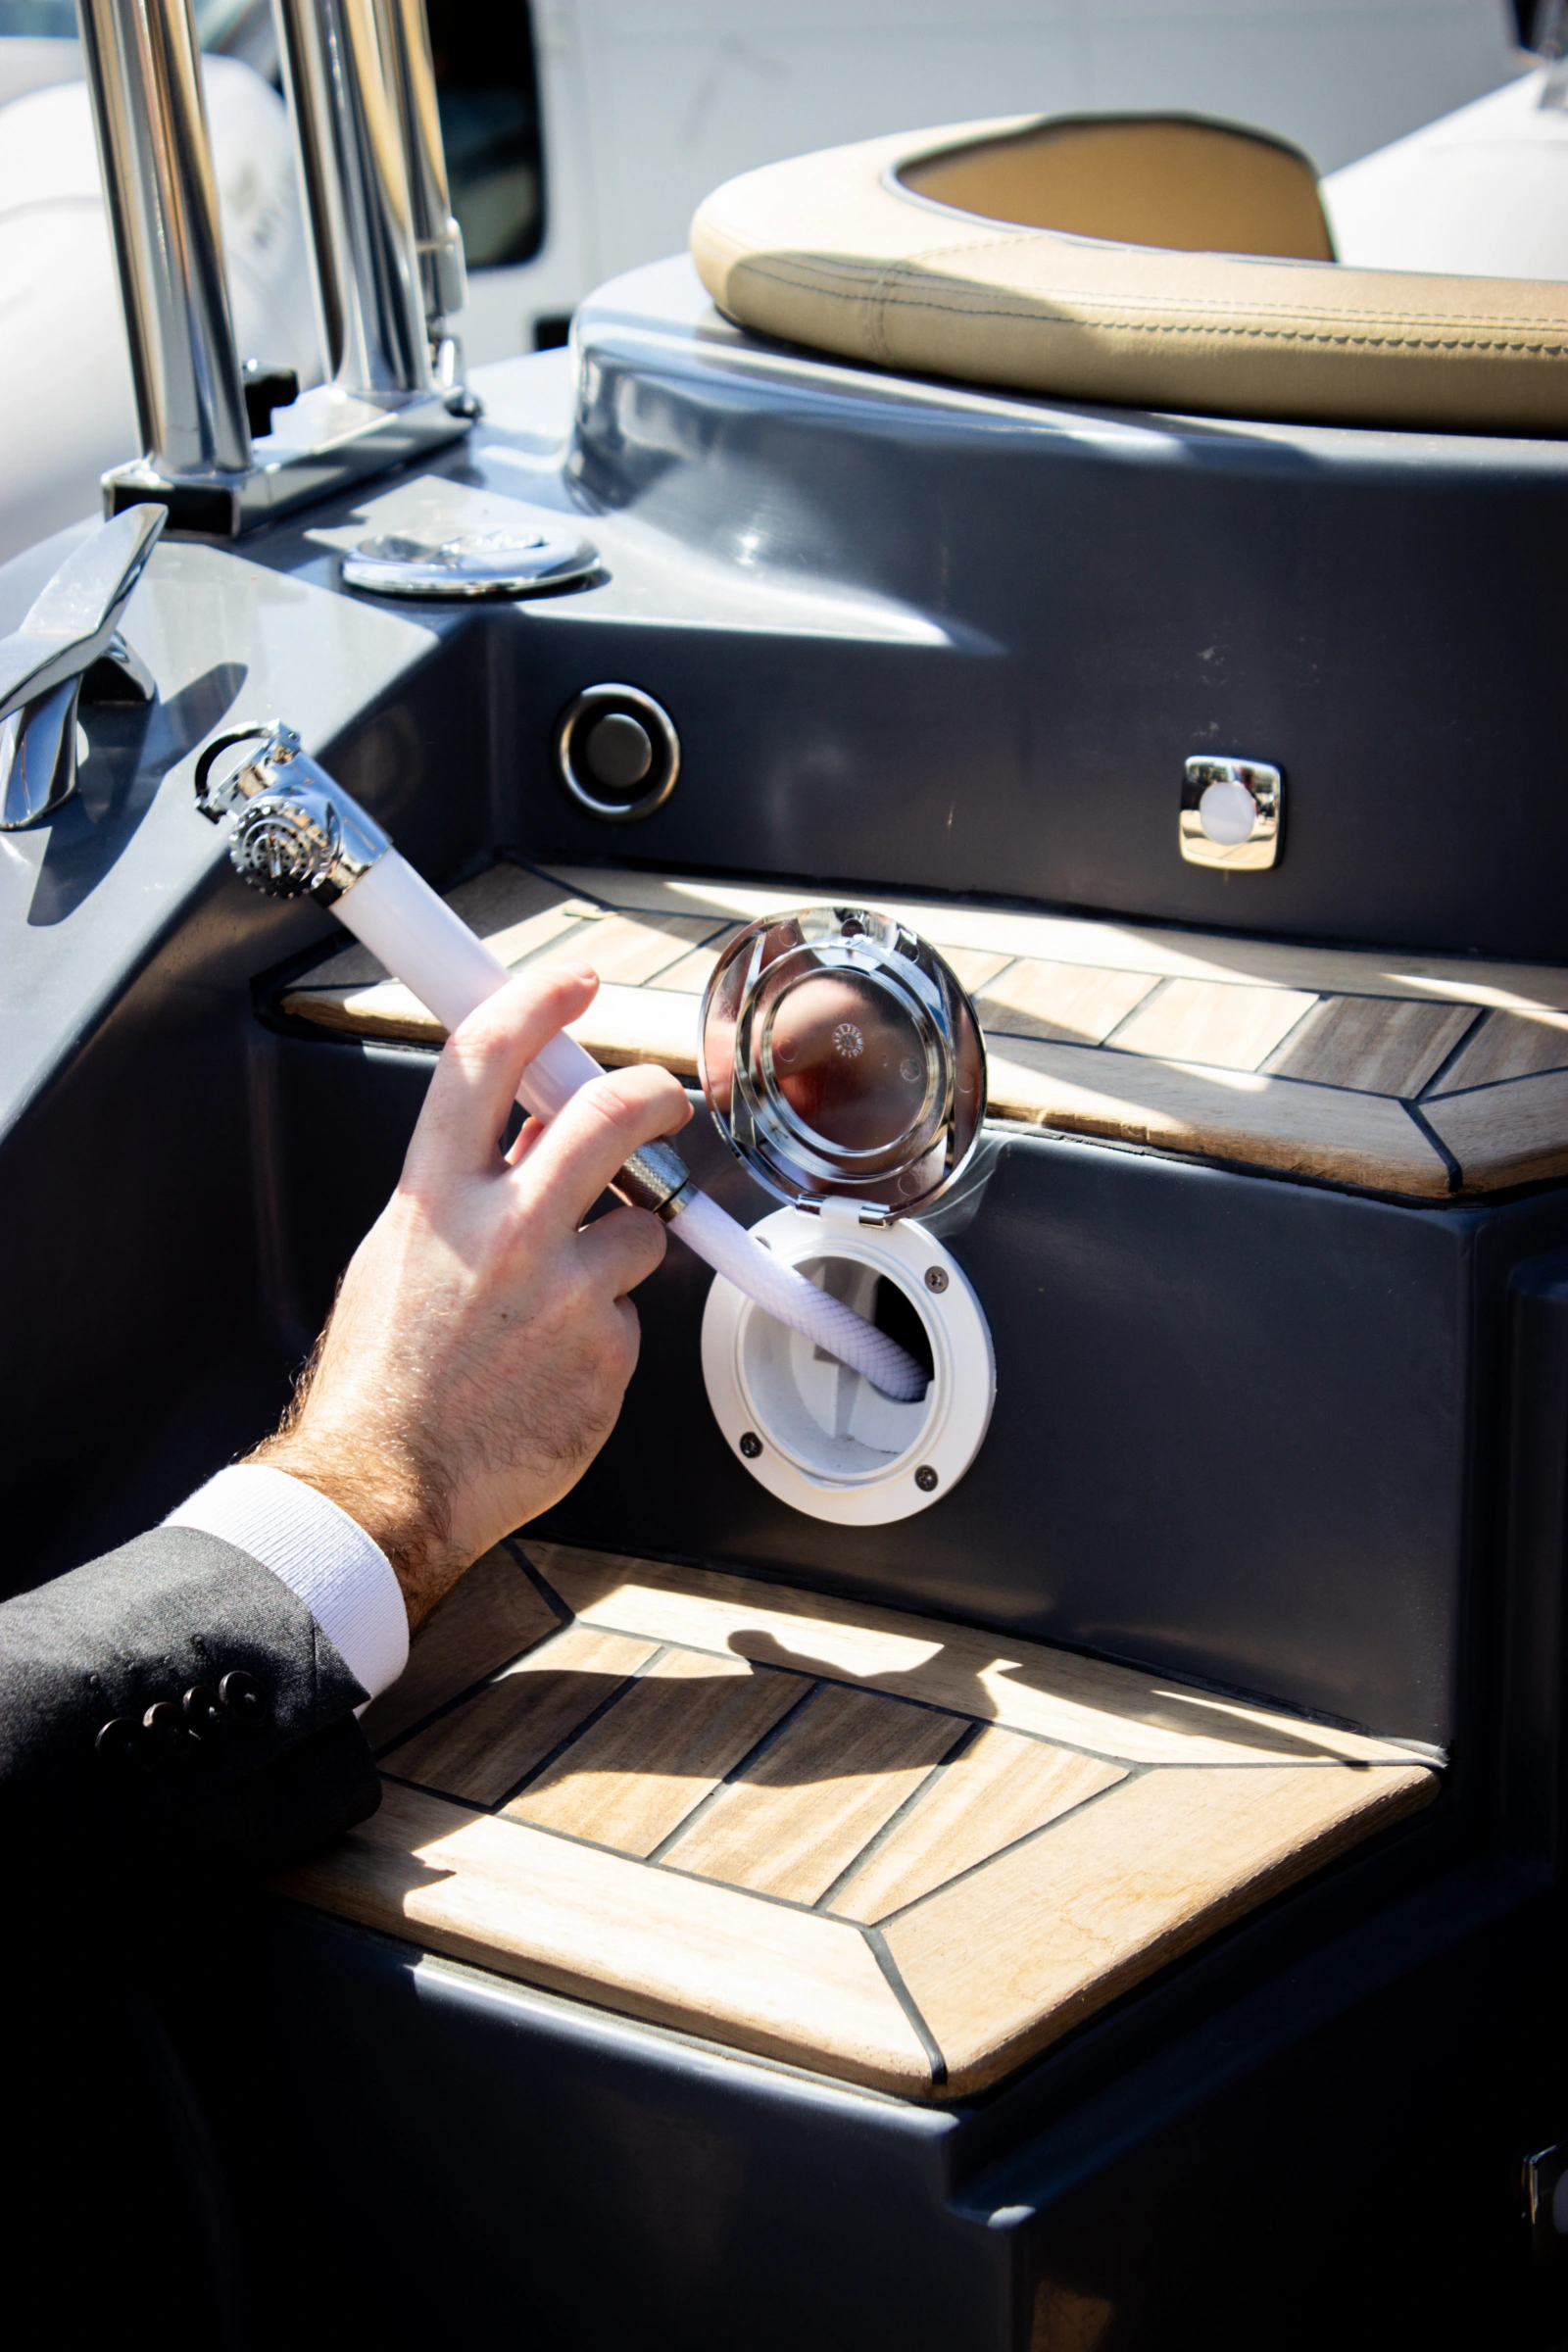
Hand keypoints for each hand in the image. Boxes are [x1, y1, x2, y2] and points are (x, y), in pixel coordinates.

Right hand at [250, 966, 691, 1628]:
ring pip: (640, 1232)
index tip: (572, 984)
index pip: (489, 1061)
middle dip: (653, 1091)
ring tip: (562, 1302)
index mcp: (437, 1198)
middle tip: (666, 1096)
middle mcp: (507, 1233)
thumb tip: (531, 1136)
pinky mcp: (608, 1352)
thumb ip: (467, 1186)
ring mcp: (566, 1293)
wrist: (387, 1484)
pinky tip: (555, 1365)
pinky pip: (631, 1319)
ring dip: (619, 1252)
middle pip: (610, 1113)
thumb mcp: (402, 1253)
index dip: (537, 1003)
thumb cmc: (382, 1381)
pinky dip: (605, 1333)